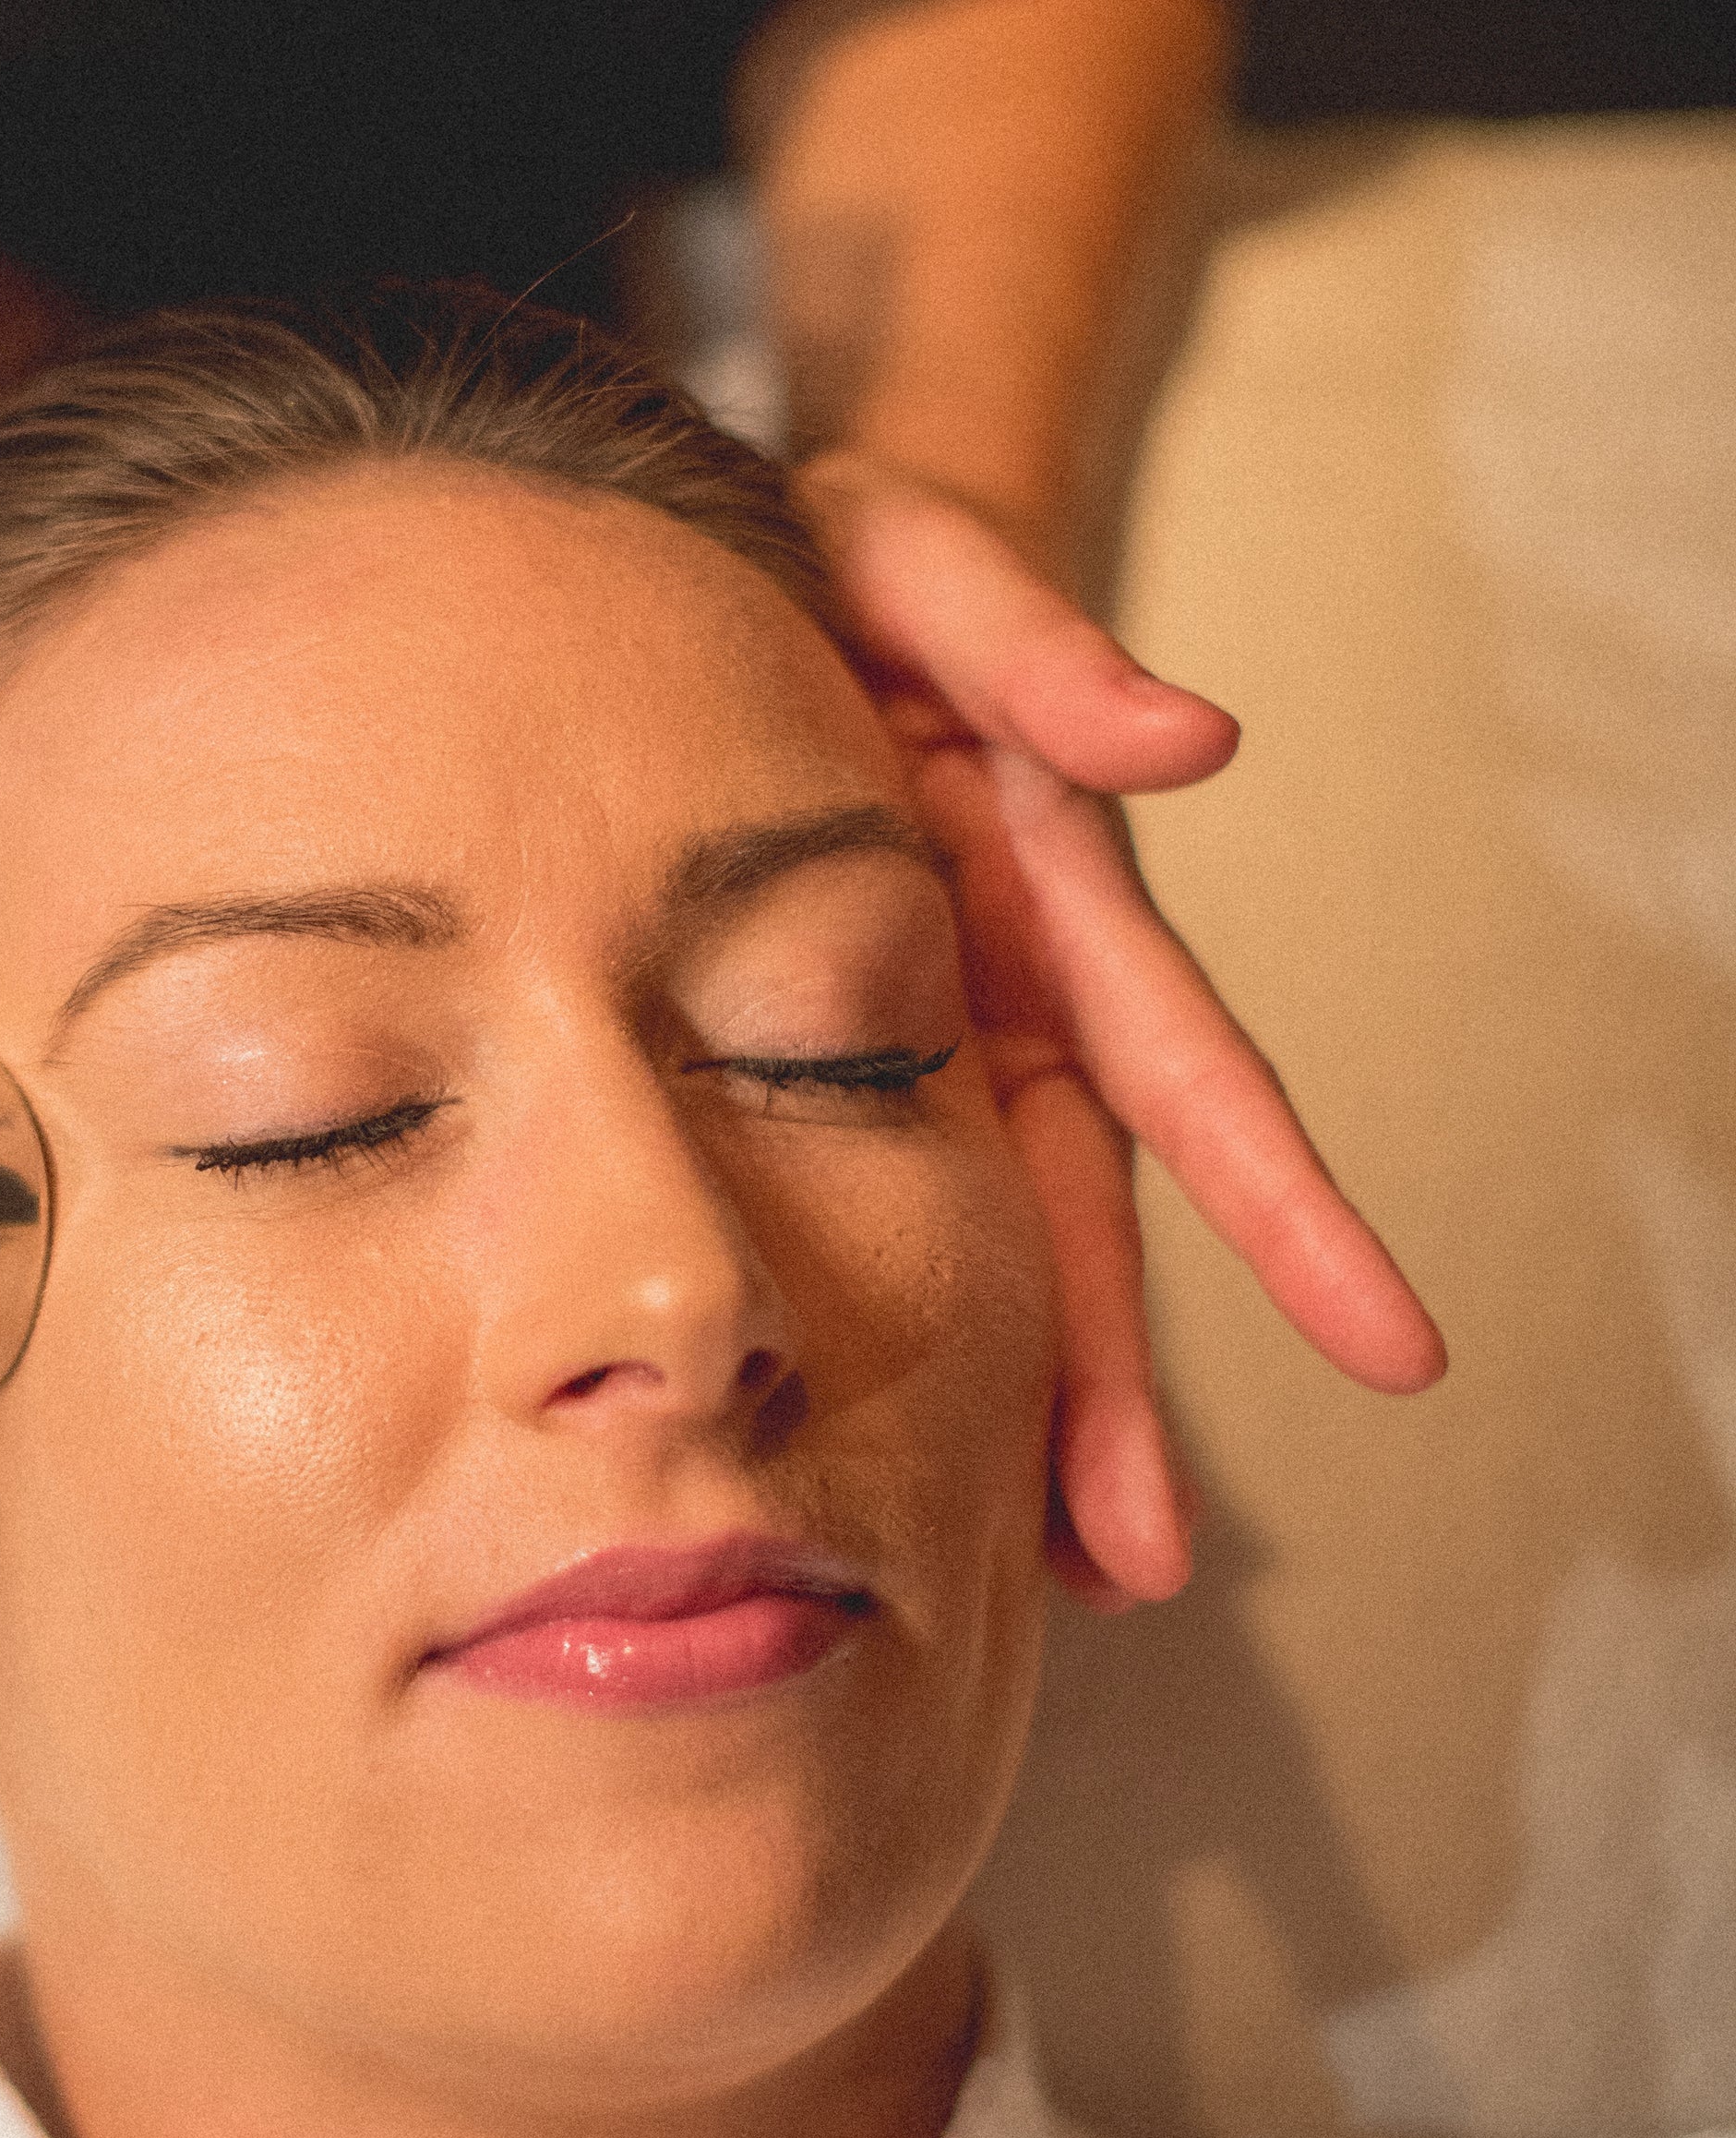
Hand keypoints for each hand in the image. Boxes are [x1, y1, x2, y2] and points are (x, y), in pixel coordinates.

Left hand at [798, 452, 1445, 1612]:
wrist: (749, 565)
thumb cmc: (856, 557)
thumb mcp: (922, 559)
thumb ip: (1038, 641)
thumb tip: (1191, 742)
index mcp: (1048, 905)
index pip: (1178, 1079)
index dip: (1278, 1212)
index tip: (1388, 1345)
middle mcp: (1010, 998)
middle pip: (1083, 1218)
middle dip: (1117, 1388)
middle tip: (1138, 1558)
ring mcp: (928, 1041)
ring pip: (993, 1249)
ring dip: (1032, 1408)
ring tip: (1054, 1579)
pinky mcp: (847, 1057)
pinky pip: (887, 1215)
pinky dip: (922, 1338)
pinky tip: (930, 1477)